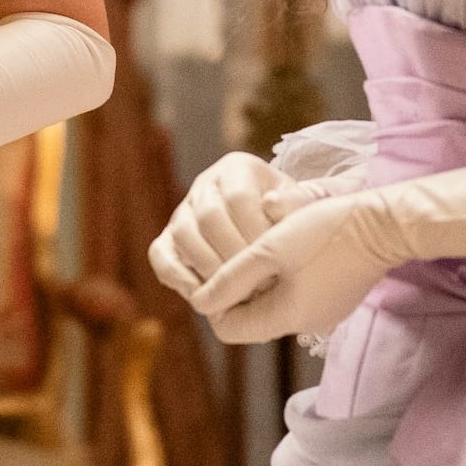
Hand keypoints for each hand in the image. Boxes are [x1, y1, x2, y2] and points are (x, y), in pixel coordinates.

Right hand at [151, 153, 296, 302]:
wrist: (278, 234)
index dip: (254, 231)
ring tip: (236, 294)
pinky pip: (160, 255)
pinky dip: (178, 277)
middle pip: (208, 216)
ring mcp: (184, 211)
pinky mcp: (168, 238)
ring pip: (183, 234)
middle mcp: (206, 185)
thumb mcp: (305, 207)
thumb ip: (297, 204)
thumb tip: (271, 204)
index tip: (276, 261)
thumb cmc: (293, 221)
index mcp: (238, 168)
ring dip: (209, 268)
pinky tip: (203, 297)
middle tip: (258, 285)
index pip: (238, 196)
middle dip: (234, 256)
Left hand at [185, 186, 407, 344]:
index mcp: (286, 318)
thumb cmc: (326, 231)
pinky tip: (282, 249)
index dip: (213, 300)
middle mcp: (303, 324)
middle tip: (231, 253)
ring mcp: (321, 312)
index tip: (214, 267)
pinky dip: (279, 278)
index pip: (228, 328)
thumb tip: (198, 301)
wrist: (384, 224)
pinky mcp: (332, 297)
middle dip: (234, 290)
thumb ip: (232, 278)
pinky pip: (292, 296)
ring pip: (270, 304)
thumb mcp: (270, 249)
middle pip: (249, 318)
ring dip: (256, 281)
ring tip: (256, 247)